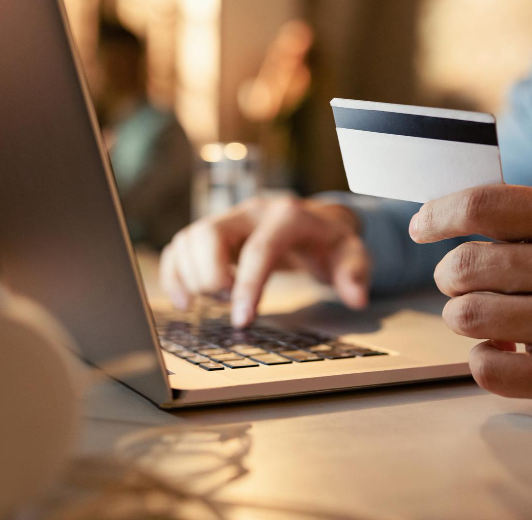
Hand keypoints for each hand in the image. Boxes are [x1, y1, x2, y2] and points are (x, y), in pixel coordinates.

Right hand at [160, 196, 369, 326]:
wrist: (317, 223)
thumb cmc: (332, 243)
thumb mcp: (353, 254)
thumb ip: (356, 272)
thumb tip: (356, 297)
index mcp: (288, 216)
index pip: (259, 249)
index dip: (247, 286)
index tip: (242, 321)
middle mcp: (252, 211)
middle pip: (210, 234)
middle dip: (212, 277)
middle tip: (230, 304)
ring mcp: (229, 218)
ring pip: (189, 238)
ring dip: (193, 276)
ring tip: (219, 299)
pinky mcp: (213, 231)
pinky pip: (180, 246)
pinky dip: (175, 273)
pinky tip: (186, 300)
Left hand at [409, 184, 531, 410]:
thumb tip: (466, 218)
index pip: (483, 206)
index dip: (438, 214)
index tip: (422, 225)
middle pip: (465, 266)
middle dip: (449, 275)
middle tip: (458, 281)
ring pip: (467, 317)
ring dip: (461, 315)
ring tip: (482, 314)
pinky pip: (488, 369)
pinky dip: (482, 358)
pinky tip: (501, 349)